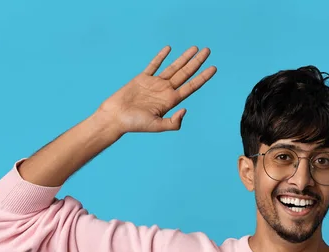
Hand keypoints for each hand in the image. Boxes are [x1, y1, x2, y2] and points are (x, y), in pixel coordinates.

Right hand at [97, 45, 216, 134]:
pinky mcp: (142, 78)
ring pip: (173, 67)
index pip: (191, 86)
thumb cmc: (134, 124)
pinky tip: (169, 49)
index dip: (203, 77)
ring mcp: (154, 84)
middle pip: (185, 73)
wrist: (115, 118)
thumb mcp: (156, 126)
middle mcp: (165, 91)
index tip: (214, 68)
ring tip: (195, 48)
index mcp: (171, 101)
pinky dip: (161, 56)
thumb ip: (173, 122)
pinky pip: (154, 65)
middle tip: (208, 51)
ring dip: (184, 57)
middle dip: (197, 62)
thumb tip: (184, 110)